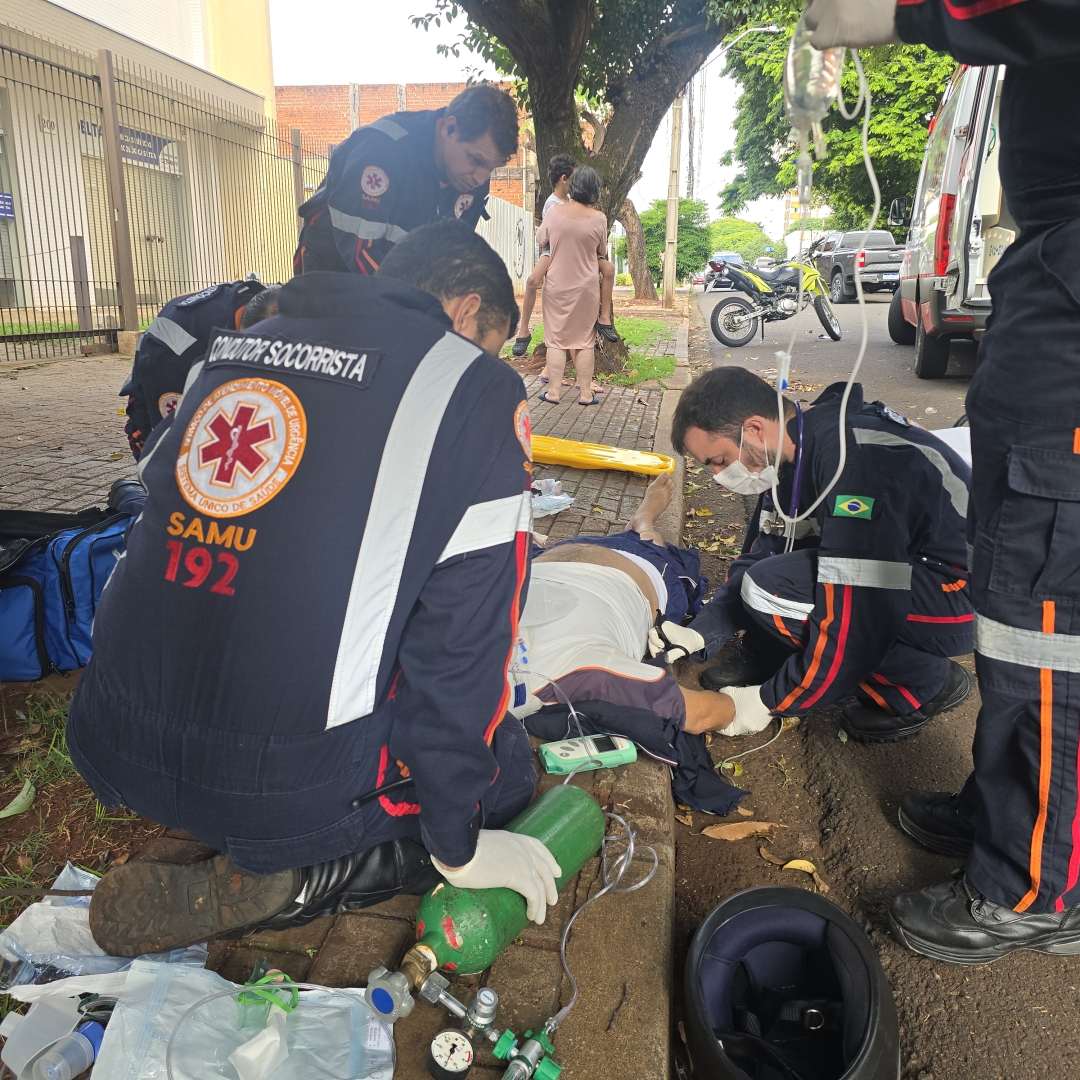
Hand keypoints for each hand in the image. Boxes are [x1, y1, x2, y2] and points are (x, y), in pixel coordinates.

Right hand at [432, 830, 561, 923]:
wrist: (459, 849)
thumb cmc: (460, 849)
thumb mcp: (479, 846)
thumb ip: (485, 854)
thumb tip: (476, 866)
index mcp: (512, 839)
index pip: (537, 847)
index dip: (548, 860)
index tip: (556, 870)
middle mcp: (521, 848)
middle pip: (544, 868)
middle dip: (550, 885)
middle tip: (552, 899)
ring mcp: (522, 861)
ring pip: (540, 885)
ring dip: (542, 903)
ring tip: (541, 916)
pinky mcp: (519, 876)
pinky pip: (534, 895)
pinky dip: (536, 907)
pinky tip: (533, 916)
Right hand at [648, 621, 704, 663]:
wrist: (695, 640)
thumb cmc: (689, 642)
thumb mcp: (682, 649)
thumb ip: (673, 654)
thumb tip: (665, 659)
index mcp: (665, 627)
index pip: (652, 633)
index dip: (655, 641)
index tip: (662, 647)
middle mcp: (662, 628)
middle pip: (651, 638)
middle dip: (655, 648)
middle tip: (661, 654)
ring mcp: (662, 633)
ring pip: (653, 642)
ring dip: (657, 650)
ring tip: (664, 655)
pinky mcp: (663, 637)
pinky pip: (657, 643)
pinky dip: (659, 650)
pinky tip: (665, 654)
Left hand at [714, 684, 774, 736]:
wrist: (769, 697)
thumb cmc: (752, 696)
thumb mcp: (734, 692)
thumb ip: (725, 695)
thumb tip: (720, 694)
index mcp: (739, 724)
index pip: (727, 731)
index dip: (724, 726)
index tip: (723, 720)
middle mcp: (747, 729)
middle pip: (736, 728)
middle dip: (733, 722)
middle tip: (732, 714)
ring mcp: (756, 728)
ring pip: (745, 726)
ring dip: (742, 721)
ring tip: (742, 712)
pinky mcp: (762, 726)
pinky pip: (752, 724)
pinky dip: (750, 720)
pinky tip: (750, 712)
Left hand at [803, 0, 898, 47]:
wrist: (902, 8)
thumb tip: (839, 3)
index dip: (824, 1)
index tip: (836, 3)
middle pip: (812, 2)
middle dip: (822, 8)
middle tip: (839, 12)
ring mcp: (825, 9)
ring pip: (810, 19)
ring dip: (821, 23)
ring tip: (839, 25)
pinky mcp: (828, 30)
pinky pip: (815, 40)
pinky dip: (825, 41)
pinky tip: (839, 38)